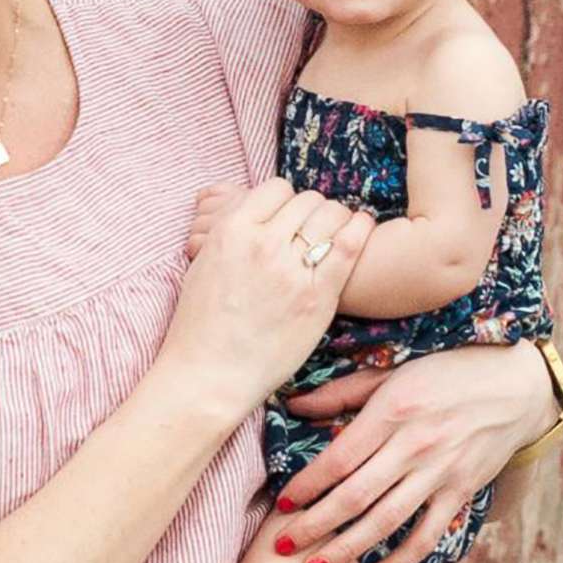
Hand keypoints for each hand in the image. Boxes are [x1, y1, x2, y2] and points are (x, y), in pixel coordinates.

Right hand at [160, 179, 372, 424]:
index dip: (285, 200)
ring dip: (335, 220)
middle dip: (312, 211)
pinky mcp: (317, 296)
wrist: (209, 374)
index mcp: (231, 231)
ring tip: (335, 233)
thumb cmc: (201, 324)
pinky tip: (361, 229)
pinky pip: (349, 246)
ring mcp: (292, 270)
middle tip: (313, 229)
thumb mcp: (203, 264)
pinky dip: (360, 230)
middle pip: (307, 200)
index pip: (276, 188)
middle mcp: (263, 243)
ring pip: (330, 215)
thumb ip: (230, 231)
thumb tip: (251, 207)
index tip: (288, 216)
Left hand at [270, 342, 554, 562]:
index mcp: (394, 412)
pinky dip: (400, 562)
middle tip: (283, 546)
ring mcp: (440, 473)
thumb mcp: (393, 371)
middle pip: (356, 496)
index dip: (307, 485)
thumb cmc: (447, 371)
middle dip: (316, 525)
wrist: (517, 386)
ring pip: (387, 521)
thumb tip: (292, 404)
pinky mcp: (461, 493)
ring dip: (348, 549)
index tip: (282, 504)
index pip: (339, 458)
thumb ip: (342, 392)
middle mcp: (416, 446)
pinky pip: (427, 536)